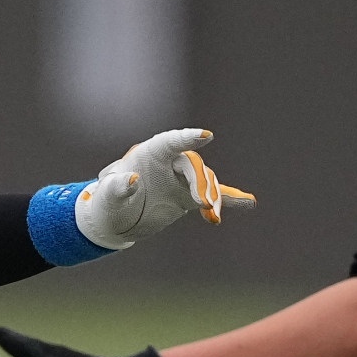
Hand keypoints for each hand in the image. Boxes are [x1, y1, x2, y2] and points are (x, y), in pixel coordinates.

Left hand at [76, 128, 254, 249]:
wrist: (115, 220)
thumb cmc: (107, 202)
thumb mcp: (108, 196)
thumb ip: (117, 187)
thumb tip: (131, 179)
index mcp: (150, 153)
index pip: (172, 141)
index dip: (188, 138)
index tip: (207, 136)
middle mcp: (169, 162)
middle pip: (193, 165)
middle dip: (201, 183)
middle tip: (204, 203)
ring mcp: (181, 180)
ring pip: (205, 182)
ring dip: (212, 197)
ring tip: (212, 216)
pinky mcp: (188, 197)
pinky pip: (212, 195)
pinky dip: (229, 199)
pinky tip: (248, 203)